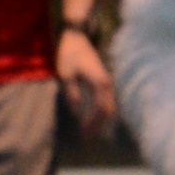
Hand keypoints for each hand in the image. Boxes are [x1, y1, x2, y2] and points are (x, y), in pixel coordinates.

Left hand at [55, 25, 114, 140]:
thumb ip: (72, 94)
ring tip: (90, 131)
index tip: (83, 133)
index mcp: (100, 83)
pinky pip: (105, 100)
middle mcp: (107, 84)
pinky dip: (100, 111)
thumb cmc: (69, 54)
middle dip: (98, 125)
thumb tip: (76, 113)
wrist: (76, 37)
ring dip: (99, 119)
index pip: (100, 109)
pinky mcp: (102, 80)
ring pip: (108, 106)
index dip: (93, 123)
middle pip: (107, 110)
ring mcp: (106, 81)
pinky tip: (92, 117)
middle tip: (87, 137)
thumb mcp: (66, 75)